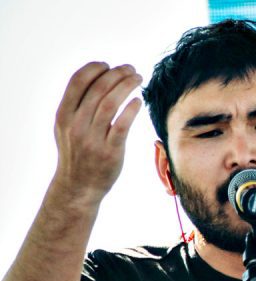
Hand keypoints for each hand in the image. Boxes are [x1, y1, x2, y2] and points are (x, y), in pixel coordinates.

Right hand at [53, 62, 142, 203]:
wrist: (78, 187)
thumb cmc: (77, 153)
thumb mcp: (67, 128)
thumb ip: (77, 106)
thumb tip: (97, 78)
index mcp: (63, 116)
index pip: (77, 81)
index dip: (94, 68)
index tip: (109, 65)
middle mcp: (76, 125)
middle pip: (98, 88)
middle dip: (117, 74)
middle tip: (131, 69)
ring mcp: (93, 139)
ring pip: (111, 103)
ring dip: (127, 86)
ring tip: (138, 79)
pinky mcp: (110, 151)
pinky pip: (122, 125)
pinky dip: (131, 109)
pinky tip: (138, 101)